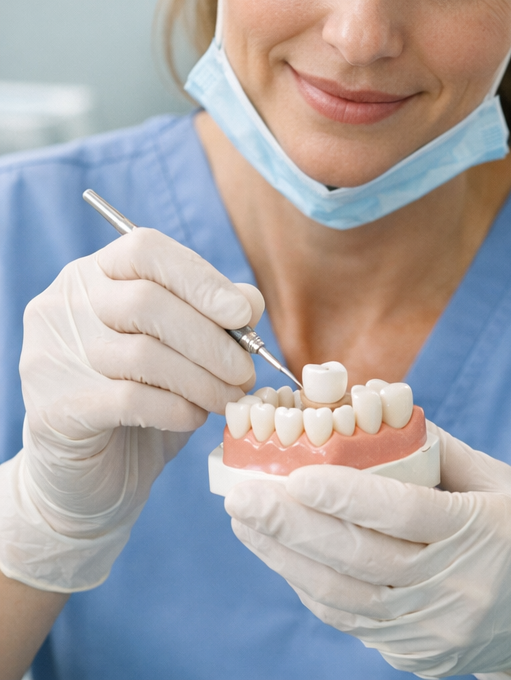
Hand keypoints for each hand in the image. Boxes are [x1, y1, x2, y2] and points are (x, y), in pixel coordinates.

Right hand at [0, 228, 260, 592]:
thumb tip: (247, 302)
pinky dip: (176, 407)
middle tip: (245, 371)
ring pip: (142, 353)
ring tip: (229, 398)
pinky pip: (129, 398)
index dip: (200, 279)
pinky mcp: (52, 409)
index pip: (144, 250)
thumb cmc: (150, 397)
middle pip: (146, 302)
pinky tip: (194, 416)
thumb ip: (218, 314)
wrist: (95, 474)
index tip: (242, 313)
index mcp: (95, 274)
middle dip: (210, 339)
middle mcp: (63, 306)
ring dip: (202, 378)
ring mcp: (49, 355)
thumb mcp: (188, 347)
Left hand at [226, 422, 510, 678]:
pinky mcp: (418, 656)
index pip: (403, 511)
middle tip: (242, 494)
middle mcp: (459, 587)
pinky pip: (353, 620)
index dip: (344, 493)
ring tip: (248, 522)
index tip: (294, 471)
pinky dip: (311, 587)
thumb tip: (373, 415)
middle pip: (360, 557)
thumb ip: (439, 450)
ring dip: (287, 558)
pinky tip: (283, 556)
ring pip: (344, 597)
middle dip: (292, 524)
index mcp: (486, 531)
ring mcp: (435, 631)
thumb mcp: (501, 479)